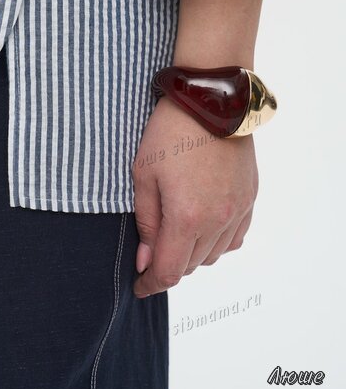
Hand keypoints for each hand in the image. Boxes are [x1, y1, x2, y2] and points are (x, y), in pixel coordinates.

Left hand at [132, 95, 257, 297]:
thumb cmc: (170, 132)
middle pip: (191, 266)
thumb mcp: (144, 174)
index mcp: (187, 218)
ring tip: (175, 236)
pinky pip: (234, 238)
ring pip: (214, 255)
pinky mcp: (249, 198)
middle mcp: (217, 221)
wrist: (211, 101)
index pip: (168, 271)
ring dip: (193, 254)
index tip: (139, 287)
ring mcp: (238, 211)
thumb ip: (146, 222)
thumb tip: (145, 260)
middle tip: (150, 253)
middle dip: (168, 265)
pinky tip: (203, 228)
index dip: (150, 285)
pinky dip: (217, 242)